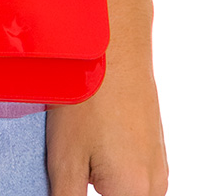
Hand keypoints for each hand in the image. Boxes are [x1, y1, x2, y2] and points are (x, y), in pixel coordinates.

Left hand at [46, 59, 167, 195]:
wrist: (112, 43)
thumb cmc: (86, 98)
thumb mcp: (65, 160)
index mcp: (137, 192)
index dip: (82, 190)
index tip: (73, 172)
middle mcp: (157, 182)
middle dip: (92, 187)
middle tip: (74, 156)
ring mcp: (159, 160)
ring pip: (127, 186)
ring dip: (102, 175)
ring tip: (83, 140)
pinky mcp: (154, 142)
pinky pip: (132, 165)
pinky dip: (112, 158)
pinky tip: (94, 130)